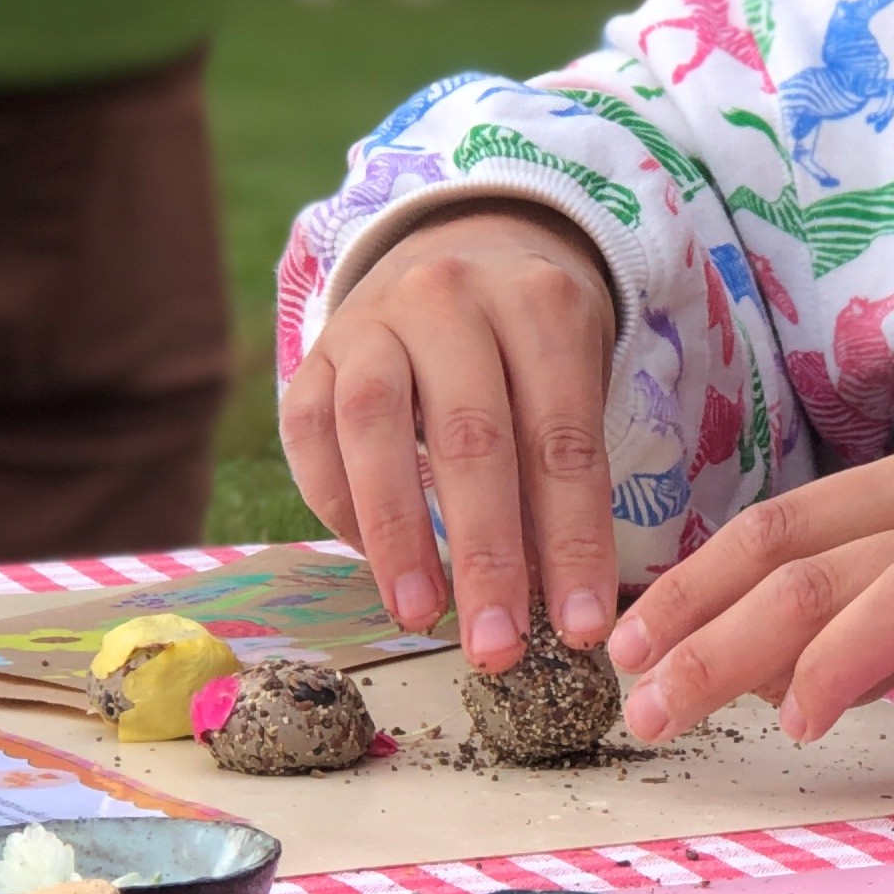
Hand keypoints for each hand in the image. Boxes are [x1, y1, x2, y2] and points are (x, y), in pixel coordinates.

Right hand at [282, 204, 622, 663]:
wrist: (461, 245)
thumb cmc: (532, 343)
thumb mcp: (571, 382)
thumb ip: (560, 477)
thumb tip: (562, 607)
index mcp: (541, 305)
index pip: (563, 441)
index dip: (572, 542)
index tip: (582, 630)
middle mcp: (452, 298)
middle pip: (471, 438)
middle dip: (486, 557)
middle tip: (496, 648)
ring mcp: (373, 319)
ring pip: (373, 427)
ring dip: (398, 534)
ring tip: (419, 615)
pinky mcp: (317, 349)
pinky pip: (310, 430)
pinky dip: (340, 503)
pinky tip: (374, 562)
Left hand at [610, 452, 893, 744]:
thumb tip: (804, 674)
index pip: (783, 520)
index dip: (694, 579)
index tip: (629, 638)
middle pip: (782, 540)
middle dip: (687, 616)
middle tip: (624, 688)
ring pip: (825, 569)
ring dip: (735, 644)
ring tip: (677, 709)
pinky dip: (838, 658)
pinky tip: (801, 716)